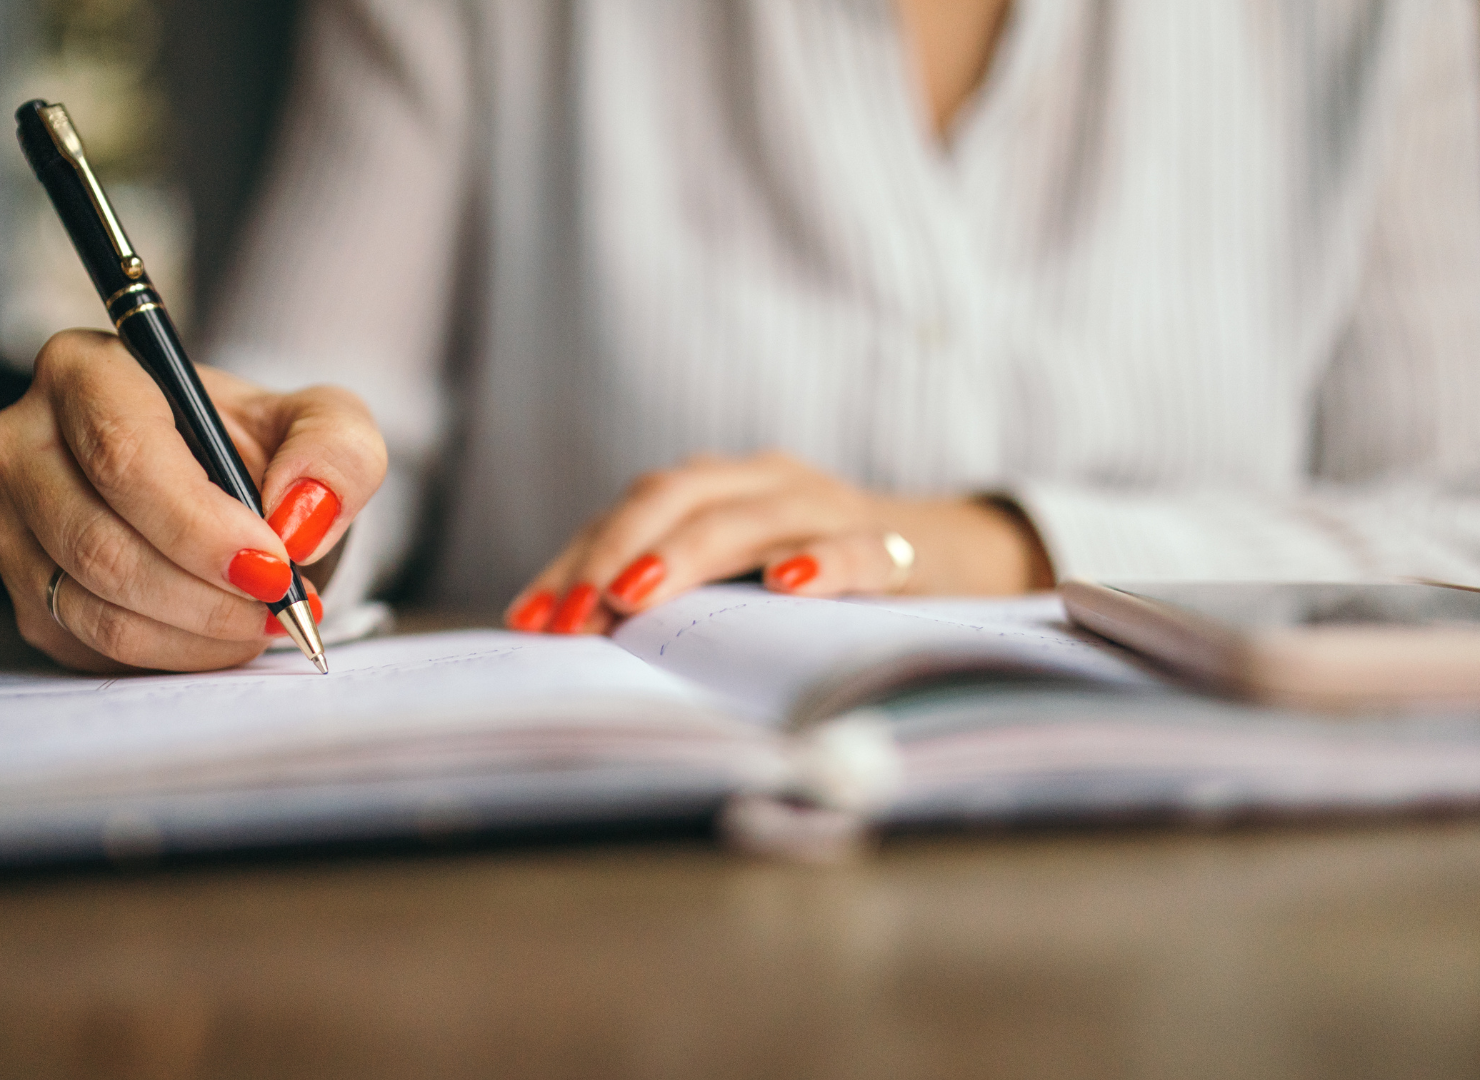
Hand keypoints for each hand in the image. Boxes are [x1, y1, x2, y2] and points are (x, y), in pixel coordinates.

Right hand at [0, 329, 386, 671]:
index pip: (124, 456)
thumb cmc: (267, 449)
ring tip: (263, 621)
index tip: (272, 567)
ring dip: (194, 632)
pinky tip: (221, 633)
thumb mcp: (327, 427)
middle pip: (99, 542)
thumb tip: (296, 517)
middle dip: (203, 593)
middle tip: (280, 607)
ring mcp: (12, 523)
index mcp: (87, 371)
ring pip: (93, 607)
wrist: (233, 495)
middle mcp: (24, 441)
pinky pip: (91, 648)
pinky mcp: (25, 593)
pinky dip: (172, 654)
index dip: (198, 525)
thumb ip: (335, 452)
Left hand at [504, 451, 1052, 634]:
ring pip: (750, 516)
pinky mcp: (894, 545)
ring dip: (686, 554)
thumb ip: (671, 596)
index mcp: (720, 486)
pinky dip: (820, 562)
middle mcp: (766, 482)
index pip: (632, 511)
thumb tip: (572, 645)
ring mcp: (829, 506)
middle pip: (677, 497)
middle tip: (573, 614)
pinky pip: (857, 549)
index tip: (530, 619)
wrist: (949, 556)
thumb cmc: (812, 577)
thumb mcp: (738, 580)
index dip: (576, 560)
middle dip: (613, 553)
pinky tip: (785, 584)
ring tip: (634, 594)